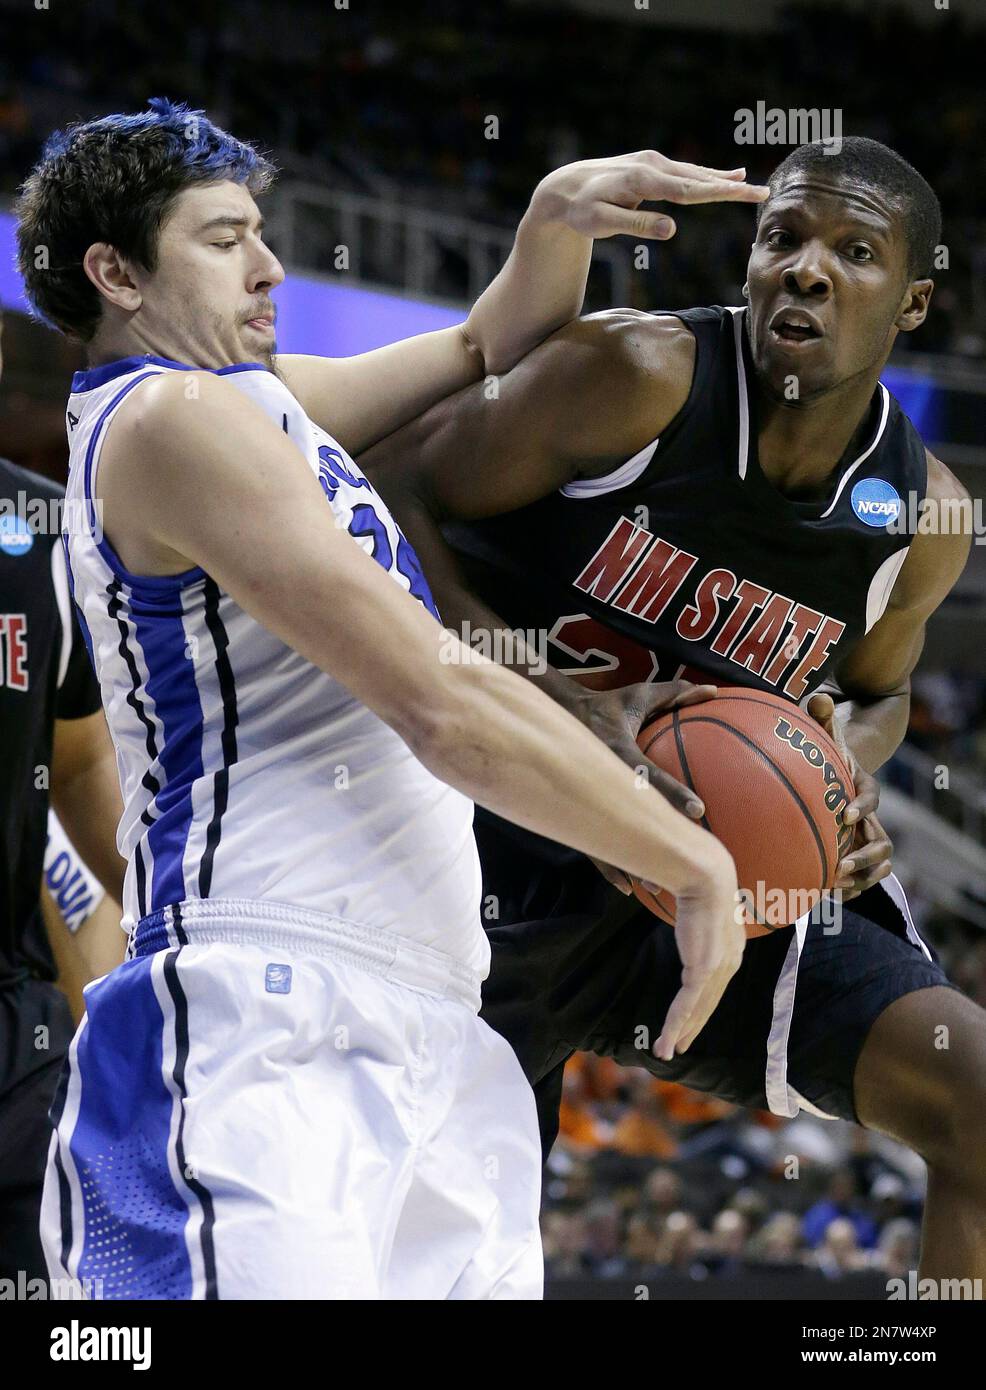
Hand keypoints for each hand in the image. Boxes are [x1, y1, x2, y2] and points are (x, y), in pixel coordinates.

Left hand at [529, 151, 768, 241]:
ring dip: (723, 178)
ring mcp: (652, 163)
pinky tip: (725, 175)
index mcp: (644, 180)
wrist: (563, 188)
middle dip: (732, 187)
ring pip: (694, 173)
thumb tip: (672, 229)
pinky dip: (706, 175)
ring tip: (749, 183)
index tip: (747, 193)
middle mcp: (652, 166)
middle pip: (699, 179)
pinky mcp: (649, 166)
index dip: (721, 193)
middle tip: (763, 192)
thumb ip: (636, 225)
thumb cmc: (580, 210)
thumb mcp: (602, 223)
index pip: (690, 190)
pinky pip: (684, 173)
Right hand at [570, 678, 718, 892]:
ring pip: (610, 839)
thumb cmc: (604, 706)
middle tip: (683, 862)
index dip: (675, 793)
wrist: (551, 714)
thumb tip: (713, 690)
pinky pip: (594, 845)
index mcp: (619, 751)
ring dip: (632, 864)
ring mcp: (585, 798)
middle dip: (656, 839)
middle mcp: (600, 778)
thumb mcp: (637, 695)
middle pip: (632, 815)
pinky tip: (628, 887)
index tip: (700, 810)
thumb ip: (675, 693)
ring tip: (657, 888)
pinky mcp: (576, 812)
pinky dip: (610, 867)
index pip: (650, 775)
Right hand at [654, 843, 744, 1060]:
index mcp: (732, 948)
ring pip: (697, 1010)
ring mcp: (718, 968)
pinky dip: (673, 1025)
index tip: (690, 1019)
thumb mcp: (702, 904)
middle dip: (692, 1028)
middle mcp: (730, 962)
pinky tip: (664, 1040)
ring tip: (666, 1051)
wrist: (706, 876)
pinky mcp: (703, 970)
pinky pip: (685, 1005)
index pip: (716, 984)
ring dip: (680, 1033)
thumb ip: (694, 915)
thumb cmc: (700, 880)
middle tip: (678, 1045)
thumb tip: (671, 897)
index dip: (702, 1006)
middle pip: (708, 1003)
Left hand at [806, 693, 892, 901]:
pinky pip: (862, 877)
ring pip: (877, 864)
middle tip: (840, 867)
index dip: (862, 806)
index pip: (871, 797)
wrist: (835, 774)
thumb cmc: (826, 755)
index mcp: (864, 787)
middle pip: (881, 843)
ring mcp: (864, 838)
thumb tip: (817, 697)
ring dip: (860, 879)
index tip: (845, 816)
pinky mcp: (854, 853)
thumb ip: (822, 718)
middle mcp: (870, 817)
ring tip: (835, 888)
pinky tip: (825, 895)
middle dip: (865, 858)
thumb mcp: (826, 734)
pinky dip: (850, 888)